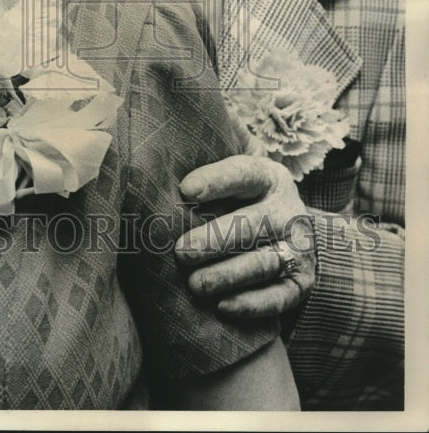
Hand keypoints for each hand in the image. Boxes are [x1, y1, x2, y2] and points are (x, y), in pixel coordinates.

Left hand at [175, 155, 315, 317]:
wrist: (287, 228)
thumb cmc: (241, 199)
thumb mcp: (234, 175)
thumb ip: (208, 167)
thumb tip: (162, 157)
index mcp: (269, 177)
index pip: (244, 174)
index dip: (216, 180)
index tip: (185, 189)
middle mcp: (289, 211)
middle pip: (252, 225)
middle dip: (215, 239)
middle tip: (181, 251)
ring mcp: (299, 248)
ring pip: (263, 263)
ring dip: (227, 275)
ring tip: (195, 284)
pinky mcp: (303, 282)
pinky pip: (279, 298)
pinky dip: (251, 304)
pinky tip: (223, 306)